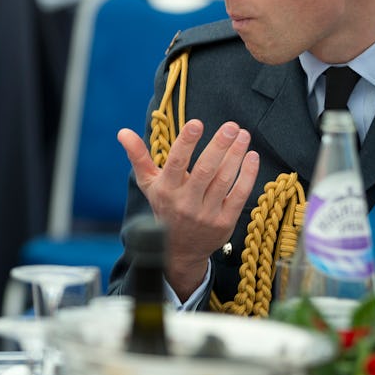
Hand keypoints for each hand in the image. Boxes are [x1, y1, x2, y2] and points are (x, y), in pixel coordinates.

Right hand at [118, 120, 258, 299]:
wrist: (179, 251)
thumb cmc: (164, 208)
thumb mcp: (149, 184)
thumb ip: (138, 156)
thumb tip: (123, 132)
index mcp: (166, 190)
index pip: (176, 163)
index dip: (187, 142)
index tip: (197, 123)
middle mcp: (186, 202)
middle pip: (205, 170)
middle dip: (219, 146)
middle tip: (231, 126)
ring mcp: (206, 214)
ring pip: (224, 181)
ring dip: (236, 156)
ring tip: (243, 134)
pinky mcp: (224, 222)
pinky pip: (238, 195)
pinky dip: (247, 175)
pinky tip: (251, 156)